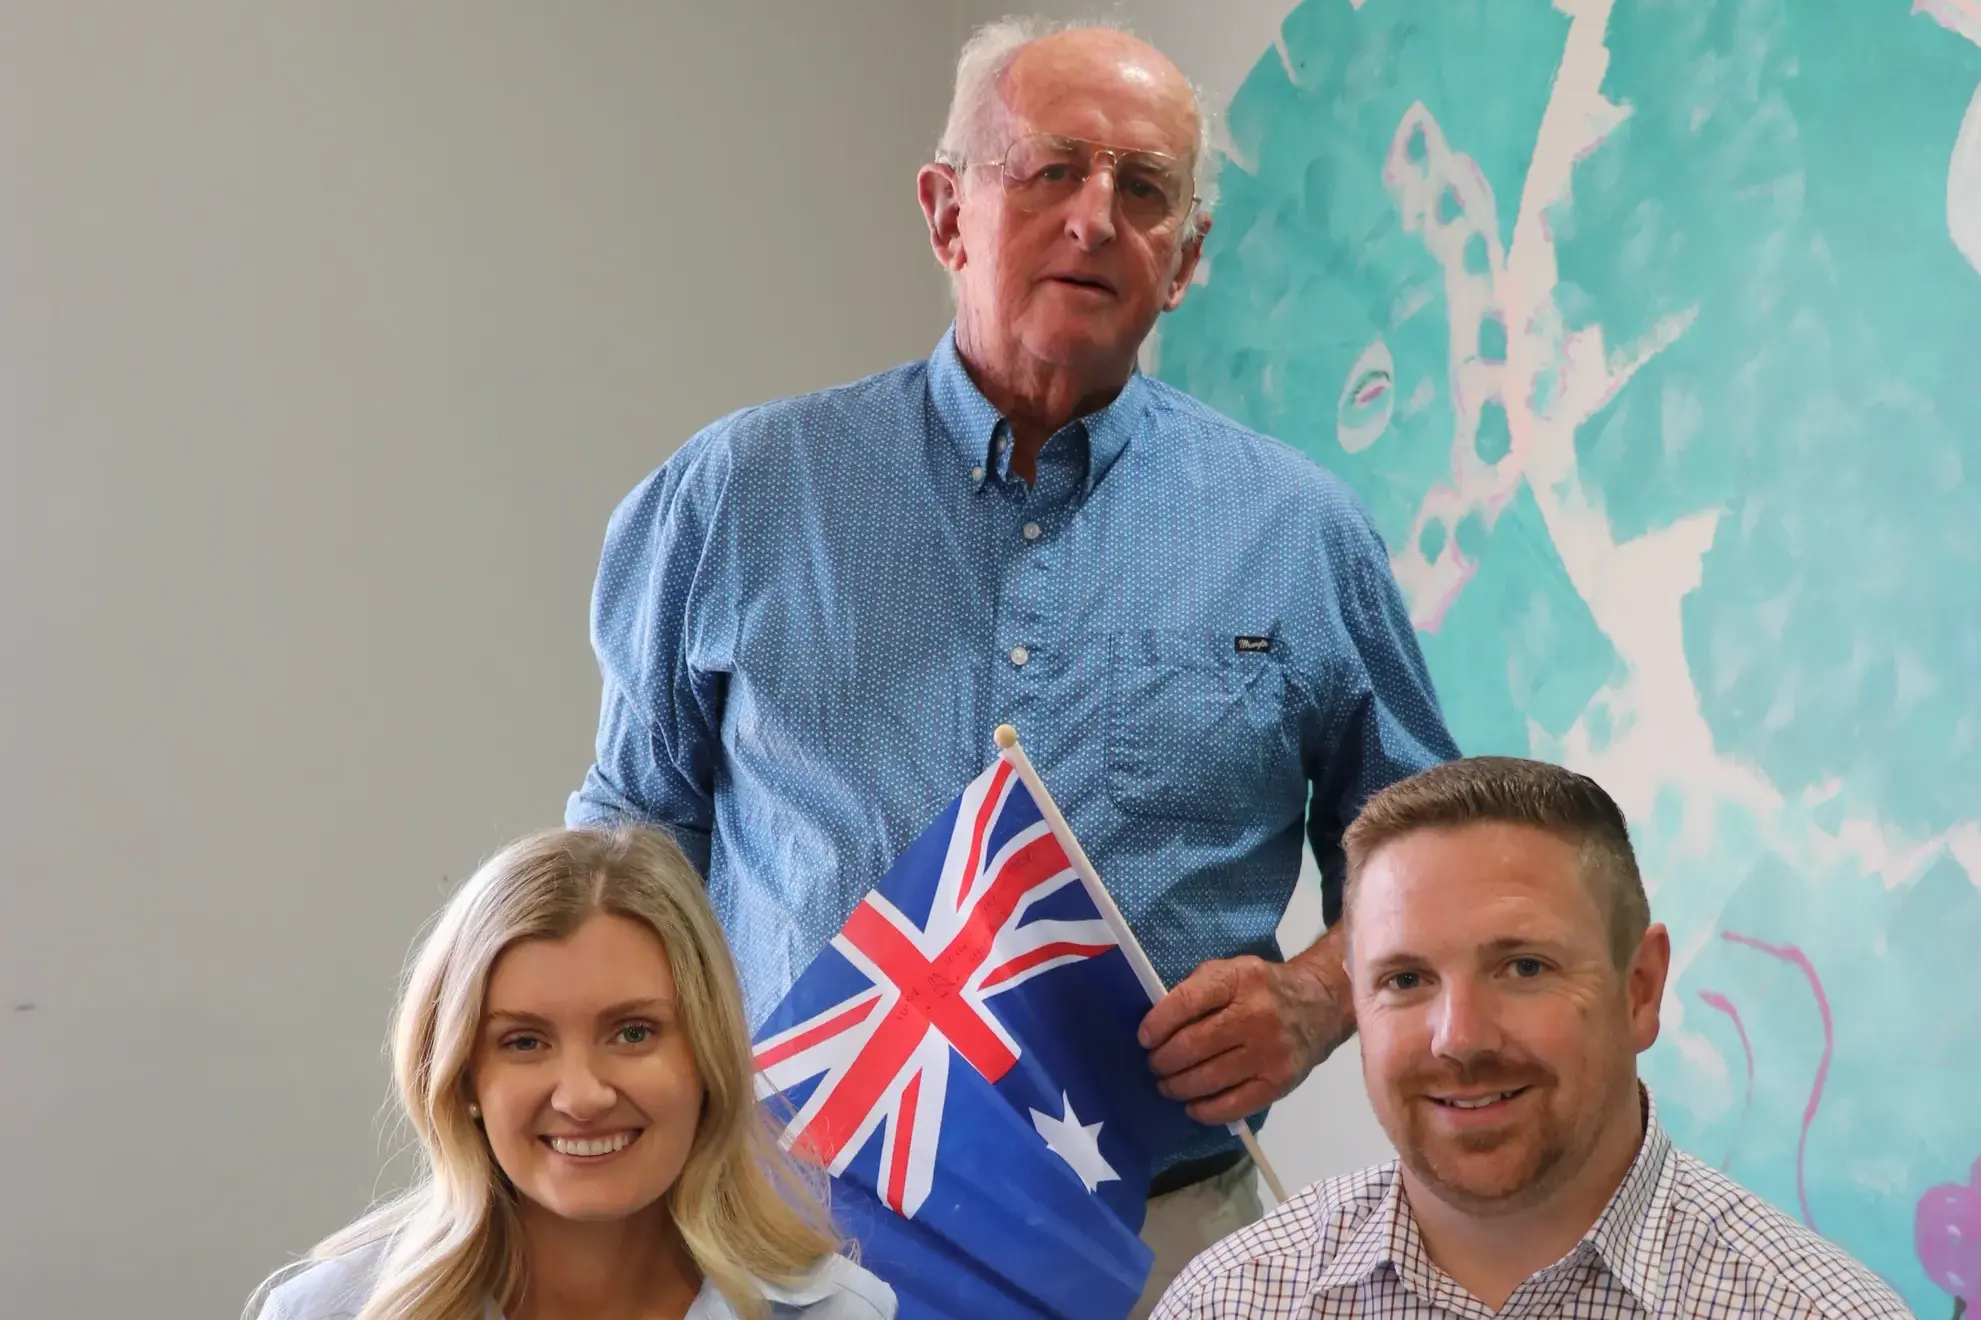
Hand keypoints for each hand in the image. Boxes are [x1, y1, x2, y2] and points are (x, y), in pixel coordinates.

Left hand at [1137, 954, 1351, 1124]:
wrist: (1319, 1007)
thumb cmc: (1261, 988)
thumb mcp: (1230, 971)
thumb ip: (1197, 990)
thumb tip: (1157, 1024)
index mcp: (1238, 980)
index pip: (1186, 1003)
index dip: (1157, 1024)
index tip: (1144, 1038)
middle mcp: (1255, 1015)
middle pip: (1192, 1045)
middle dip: (1163, 1060)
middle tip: (1154, 1064)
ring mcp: (1269, 1052)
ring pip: (1208, 1078)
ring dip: (1177, 1086)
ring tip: (1167, 1084)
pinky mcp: (1279, 1082)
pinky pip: (1233, 1105)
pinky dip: (1205, 1110)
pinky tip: (1192, 1105)